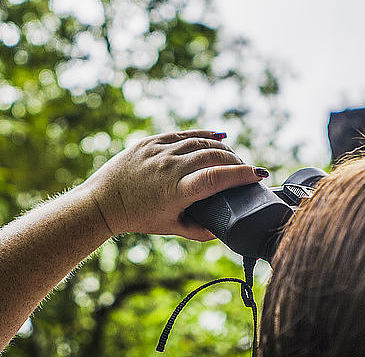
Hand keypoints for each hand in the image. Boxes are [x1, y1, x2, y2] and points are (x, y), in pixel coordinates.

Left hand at [82, 130, 267, 240]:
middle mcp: (171, 167)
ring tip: (232, 158)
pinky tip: (219, 137)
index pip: (218, 177)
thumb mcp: (170, 227)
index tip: (260, 175)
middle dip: (236, 162)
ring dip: (222, 149)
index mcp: (177, 190)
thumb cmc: (137, 217)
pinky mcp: (151, 141)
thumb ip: (199, 231)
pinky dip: (204, 134)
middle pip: (215, 156)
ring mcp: (160, 151)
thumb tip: (222, 230)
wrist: (104, 201)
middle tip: (245, 170)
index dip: (242, 175)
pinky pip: (184, 133)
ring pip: (201, 142)